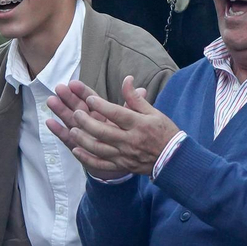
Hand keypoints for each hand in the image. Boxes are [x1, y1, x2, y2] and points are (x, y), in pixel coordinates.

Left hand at [46, 77, 179, 179]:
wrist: (173, 159)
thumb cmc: (164, 132)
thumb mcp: (153, 112)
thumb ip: (136, 98)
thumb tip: (127, 79)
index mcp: (138, 124)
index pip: (117, 113)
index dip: (101, 106)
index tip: (89, 98)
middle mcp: (130, 140)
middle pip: (103, 131)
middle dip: (87, 122)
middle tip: (76, 113)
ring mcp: (124, 155)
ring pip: (99, 148)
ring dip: (83, 140)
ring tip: (73, 130)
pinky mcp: (122, 166)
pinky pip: (101, 164)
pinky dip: (87, 158)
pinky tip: (76, 150)